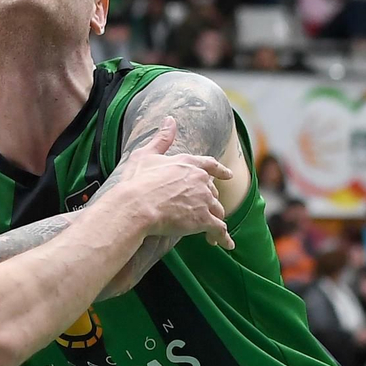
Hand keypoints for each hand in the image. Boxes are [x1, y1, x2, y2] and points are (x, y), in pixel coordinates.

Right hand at [105, 117, 233, 249]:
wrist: (137, 206)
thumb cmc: (136, 182)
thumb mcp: (146, 154)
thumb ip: (161, 138)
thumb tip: (170, 119)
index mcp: (188, 162)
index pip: (210, 165)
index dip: (220, 170)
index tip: (229, 175)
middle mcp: (200, 179)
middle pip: (212, 192)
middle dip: (210, 201)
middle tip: (206, 212)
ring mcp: (204, 199)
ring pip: (216, 210)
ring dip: (215, 220)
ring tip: (212, 233)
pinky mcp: (204, 219)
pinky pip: (219, 229)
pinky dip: (223, 238)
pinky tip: (226, 245)